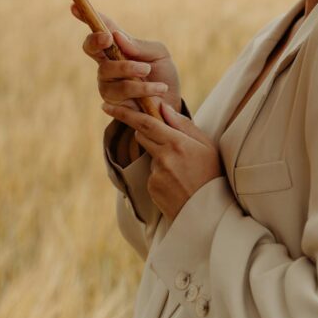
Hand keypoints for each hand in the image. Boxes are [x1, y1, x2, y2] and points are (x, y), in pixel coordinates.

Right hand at [71, 4, 181, 113]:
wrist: (171, 104)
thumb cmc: (164, 75)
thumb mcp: (159, 54)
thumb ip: (140, 46)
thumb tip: (116, 37)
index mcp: (118, 47)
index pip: (100, 30)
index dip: (86, 17)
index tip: (74, 6)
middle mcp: (107, 63)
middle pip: (90, 48)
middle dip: (96, 41)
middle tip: (108, 39)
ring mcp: (107, 83)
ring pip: (107, 70)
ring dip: (131, 71)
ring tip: (152, 75)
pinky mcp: (112, 103)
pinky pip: (122, 92)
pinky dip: (143, 89)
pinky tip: (158, 91)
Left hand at [103, 100, 223, 221]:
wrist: (208, 211)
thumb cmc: (210, 173)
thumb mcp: (206, 144)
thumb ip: (183, 124)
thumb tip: (163, 107)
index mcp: (177, 143)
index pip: (145, 122)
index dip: (125, 113)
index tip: (107, 106)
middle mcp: (163, 157)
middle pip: (141, 135)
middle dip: (145, 130)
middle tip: (165, 137)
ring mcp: (155, 174)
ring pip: (149, 154)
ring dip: (159, 155)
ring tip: (181, 169)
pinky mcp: (151, 188)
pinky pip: (151, 172)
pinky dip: (160, 172)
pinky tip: (176, 181)